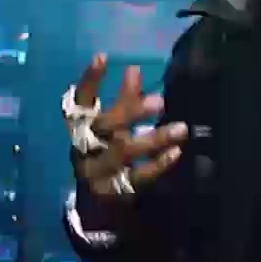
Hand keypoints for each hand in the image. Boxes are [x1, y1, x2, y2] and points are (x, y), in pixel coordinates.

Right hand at [68, 55, 188, 200]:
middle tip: (159, 102)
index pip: (80, 100)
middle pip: (105, 125)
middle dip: (131, 110)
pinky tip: (175, 152)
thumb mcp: (112, 125)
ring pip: (122, 151)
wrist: (98, 204)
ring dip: (154, 138)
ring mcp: (97, 171)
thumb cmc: (107, 152)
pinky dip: (157, 164)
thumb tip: (135, 70)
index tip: (103, 57)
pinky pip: (137, 176)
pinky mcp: (113, 191)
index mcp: (79, 126)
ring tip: (180, 129)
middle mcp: (83, 147)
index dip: (90, 80)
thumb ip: (124, 100)